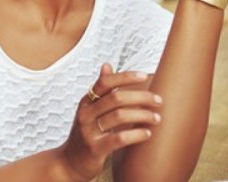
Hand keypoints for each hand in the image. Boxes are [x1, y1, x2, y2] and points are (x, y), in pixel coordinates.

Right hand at [59, 64, 162, 180]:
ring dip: (142, 115)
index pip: (104, 83)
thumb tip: (107, 65)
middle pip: (116, 98)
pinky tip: (147, 134)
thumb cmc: (86, 134)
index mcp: (86, 102)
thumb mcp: (89, 110)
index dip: (124, 77)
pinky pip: (118, 139)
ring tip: (157, 118)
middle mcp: (85, 114)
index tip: (144, 76)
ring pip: (119, 117)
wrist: (69, 162)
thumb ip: (100, 91)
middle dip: (140, 97)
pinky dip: (135, 135)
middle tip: (158, 101)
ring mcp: (89, 131)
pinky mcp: (95, 149)